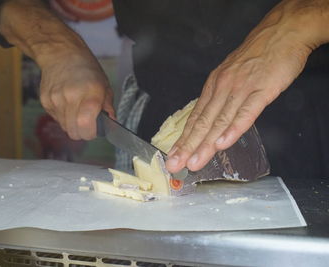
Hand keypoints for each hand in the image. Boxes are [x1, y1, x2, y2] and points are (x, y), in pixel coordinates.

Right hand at [39, 52, 114, 139]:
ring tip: (76, 110)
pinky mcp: (45, 101)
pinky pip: (56, 119)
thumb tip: (111, 122)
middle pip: (73, 132)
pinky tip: (67, 103)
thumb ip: (108, 106)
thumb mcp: (104, 84)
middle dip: (81, 132)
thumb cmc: (86, 68)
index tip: (94, 131)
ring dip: (72, 124)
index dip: (90, 133)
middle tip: (87, 124)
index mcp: (90, 94)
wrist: (61, 53)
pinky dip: (63, 116)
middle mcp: (71, 98)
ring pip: (64, 127)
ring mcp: (56, 100)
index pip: (85, 126)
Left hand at [165, 0, 325, 173]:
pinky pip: (245, 113)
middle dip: (187, 146)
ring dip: (205, 144)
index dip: (184, 139)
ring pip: (219, 122)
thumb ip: (221, 98)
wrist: (280, 33)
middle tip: (175, 164)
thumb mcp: (230, 75)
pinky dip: (233, 129)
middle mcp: (222, 89)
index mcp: (214, 87)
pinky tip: (223, 144)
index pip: (196, 118)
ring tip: (194, 162)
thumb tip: (210, 119)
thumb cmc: (255, 56)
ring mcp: (241, 90)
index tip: (174, 155)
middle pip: (203, 123)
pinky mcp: (261, 90)